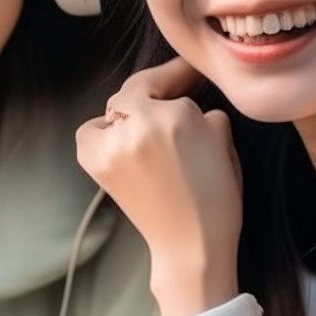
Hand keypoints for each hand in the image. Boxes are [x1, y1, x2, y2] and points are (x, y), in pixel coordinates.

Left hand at [76, 57, 241, 315]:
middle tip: (175, 92)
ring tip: (151, 122)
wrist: (191, 245)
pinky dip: (102, 133)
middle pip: (137, 91)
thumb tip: (188, 103)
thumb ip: (204, 112)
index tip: (190, 71)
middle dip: (156, 91)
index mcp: (175, 117)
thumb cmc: (216, 197)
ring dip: (131, 113)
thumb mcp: (223, 141)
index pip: (170, 79)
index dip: (179, 73)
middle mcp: (137, 127)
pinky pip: (91, 133)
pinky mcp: (97, 165)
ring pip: (114, 111)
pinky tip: (122, 141)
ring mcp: (112, 146)